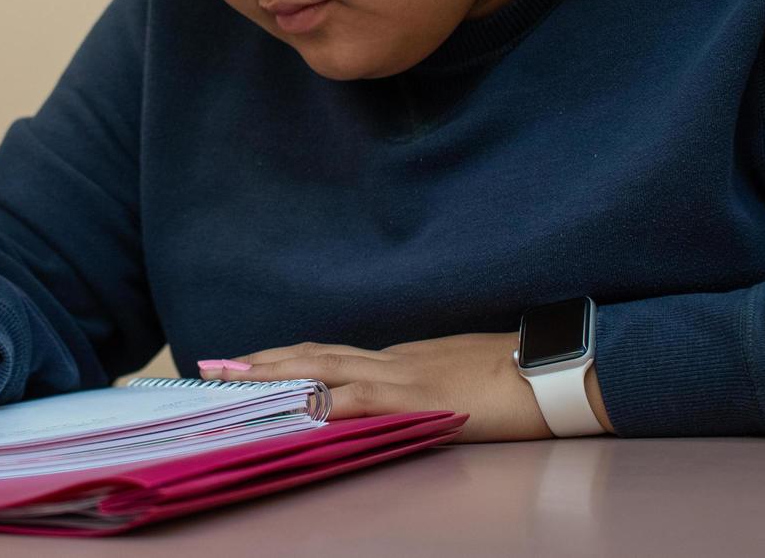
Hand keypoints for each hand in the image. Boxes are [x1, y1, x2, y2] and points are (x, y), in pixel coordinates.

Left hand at [198, 333, 611, 441]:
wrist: (553, 369)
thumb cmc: (513, 376)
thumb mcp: (454, 378)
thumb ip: (418, 386)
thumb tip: (389, 400)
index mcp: (398, 359)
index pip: (327, 356)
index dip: (283, 359)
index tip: (243, 363)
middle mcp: (390, 361)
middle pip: (311, 357)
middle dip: (259, 364)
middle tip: (211, 368)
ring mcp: (401, 377)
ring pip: (321, 371)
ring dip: (272, 376)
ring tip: (230, 381)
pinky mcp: (417, 398)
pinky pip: (358, 401)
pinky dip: (321, 404)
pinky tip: (292, 408)